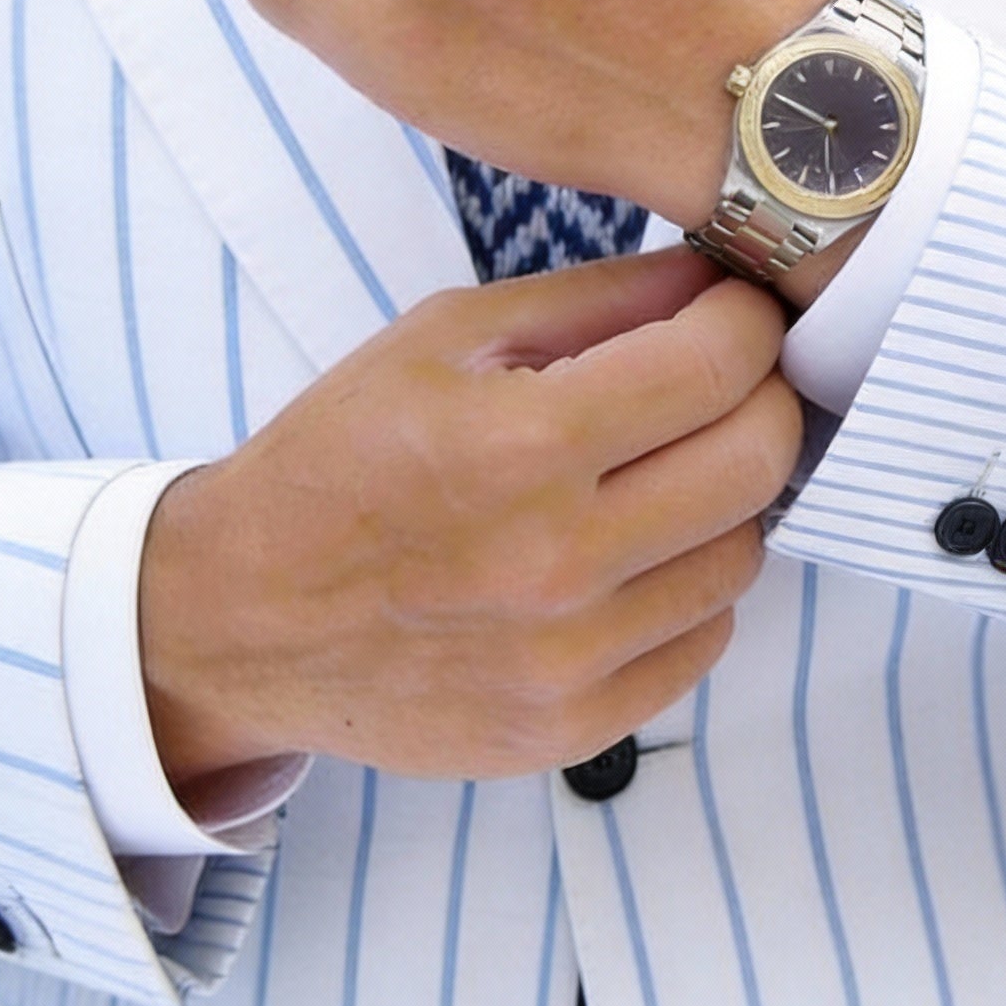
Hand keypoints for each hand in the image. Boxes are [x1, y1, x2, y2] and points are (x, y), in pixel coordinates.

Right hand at [138, 249, 800, 788]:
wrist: (239, 620)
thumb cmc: (342, 459)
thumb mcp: (446, 339)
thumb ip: (597, 299)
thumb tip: (718, 275)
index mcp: (520, 443)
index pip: (718, 364)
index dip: (750, 322)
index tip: (741, 313)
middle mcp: (555, 559)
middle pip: (758, 460)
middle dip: (767, 398)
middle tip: (734, 381)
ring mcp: (569, 658)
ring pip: (745, 553)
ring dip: (730, 498)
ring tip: (671, 471)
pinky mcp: (573, 729)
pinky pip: (705, 639)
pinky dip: (692, 586)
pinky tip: (638, 554)